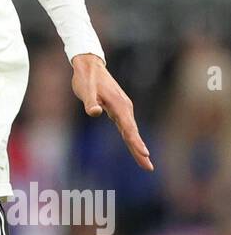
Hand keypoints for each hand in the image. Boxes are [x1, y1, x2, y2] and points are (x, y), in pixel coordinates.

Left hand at [71, 54, 152, 171]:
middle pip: (133, 132)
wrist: (90, 66)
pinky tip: (135, 147)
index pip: (128, 127)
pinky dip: (133, 138)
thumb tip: (94, 112)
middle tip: (149, 167)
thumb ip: (90, 102)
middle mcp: (125, 108)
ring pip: (131, 131)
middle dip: (140, 150)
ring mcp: (124, 108)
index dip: (136, 142)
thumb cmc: (86, 79)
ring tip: (145, 162)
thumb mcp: (85, 90)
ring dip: (138, 146)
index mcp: (118, 105)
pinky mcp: (120, 109)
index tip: (144, 154)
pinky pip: (127, 127)